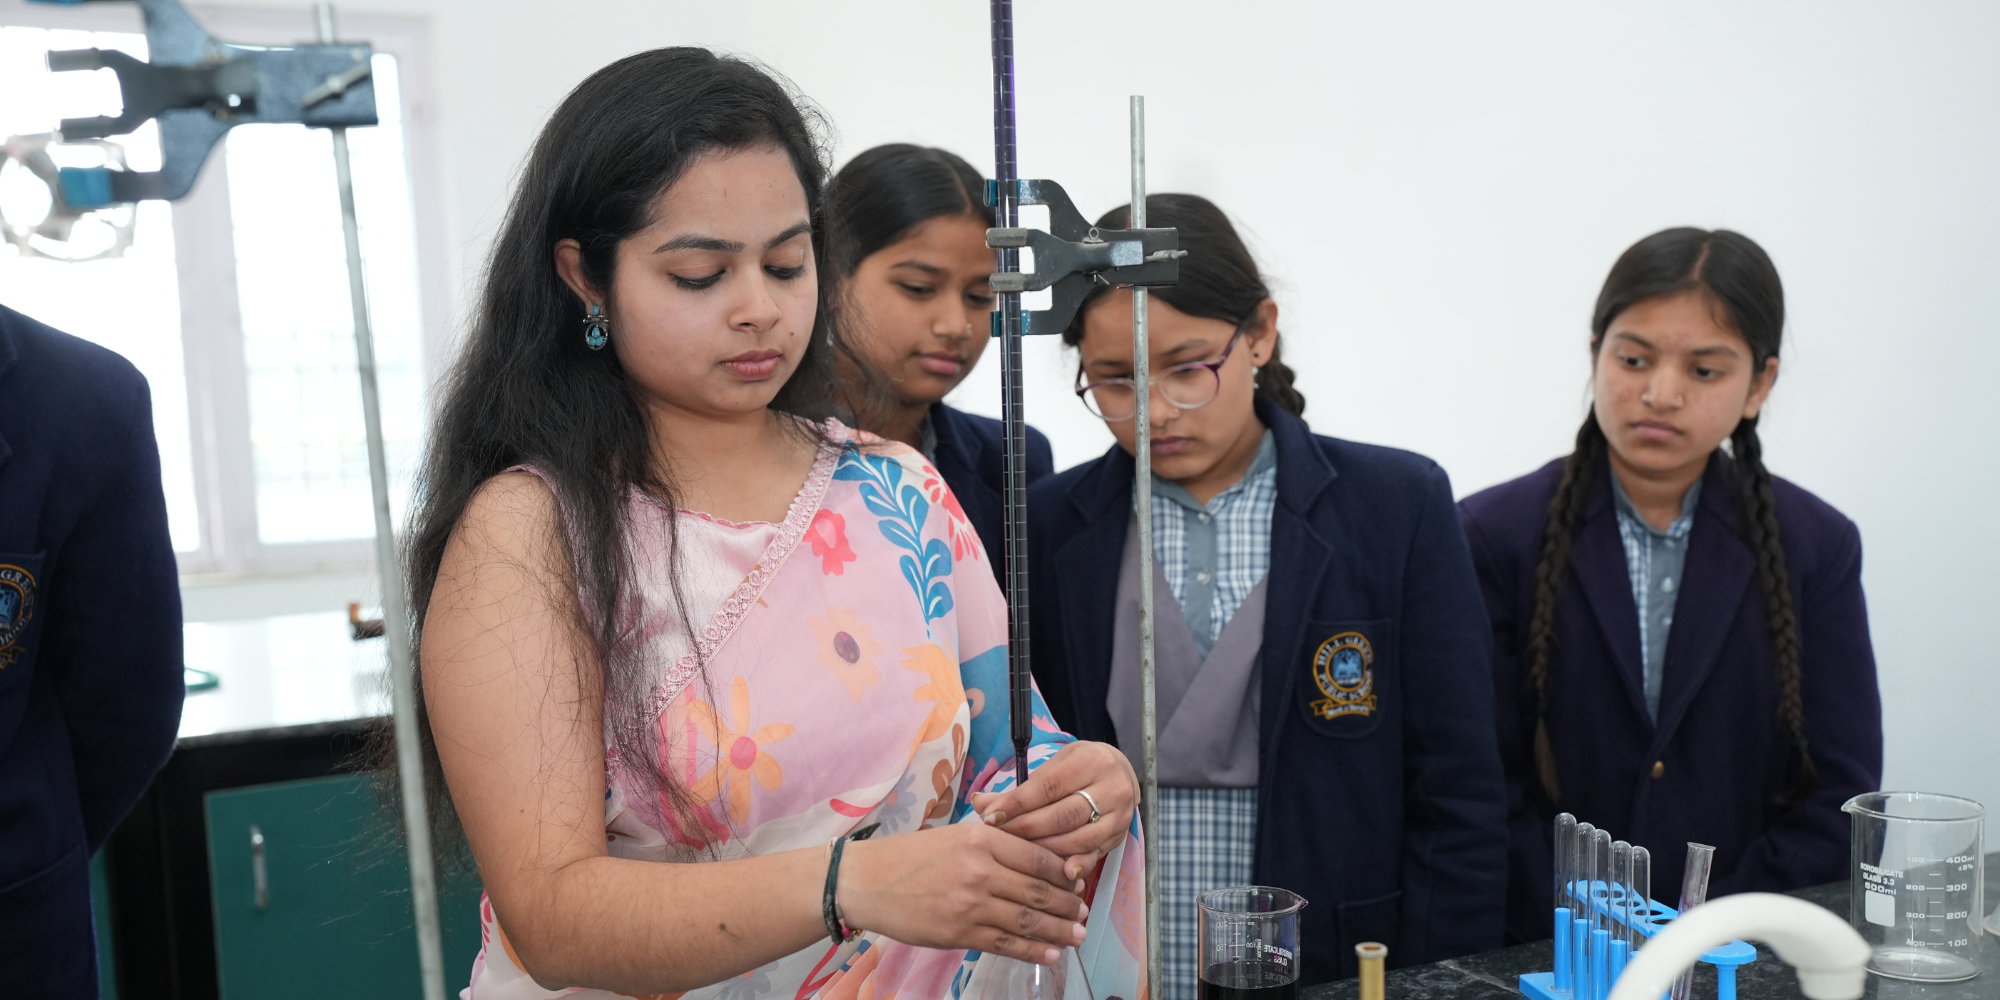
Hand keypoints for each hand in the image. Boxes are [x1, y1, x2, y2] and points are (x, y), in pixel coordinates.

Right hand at [838, 821, 1087, 964]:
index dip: (1064, 873)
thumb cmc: (910, 856)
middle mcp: (980, 871)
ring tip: (1076, 936)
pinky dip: (1031, 951)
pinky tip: (1049, 954)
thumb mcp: (954, 835)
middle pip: (1038, 891)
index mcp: (981, 839)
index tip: (1077, 883)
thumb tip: (1035, 857)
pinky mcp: (959, 932)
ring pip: (1026, 921)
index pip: (1037, 857)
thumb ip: (994, 843)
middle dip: (1067, 906)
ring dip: (1057, 932)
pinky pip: (1005, 944)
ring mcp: (971, 904)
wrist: (867, 881)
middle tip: (1083, 913)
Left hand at [969, 741, 1138, 882]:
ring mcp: (1119, 813)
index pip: (1048, 787)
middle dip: (1027, 830)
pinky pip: (1096, 853)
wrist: (1119, 771)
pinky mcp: (1120, 835)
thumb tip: (980, 802)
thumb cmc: (1079, 767)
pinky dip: (1077, 864)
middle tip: (999, 838)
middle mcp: (1111, 787)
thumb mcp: (1054, 766)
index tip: (991, 817)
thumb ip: (1021, 788)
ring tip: (1018, 856)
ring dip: (1046, 850)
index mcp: (1091, 761)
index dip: (1017, 804)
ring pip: (1080, 838)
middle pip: (1063, 815)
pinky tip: (1059, 874)